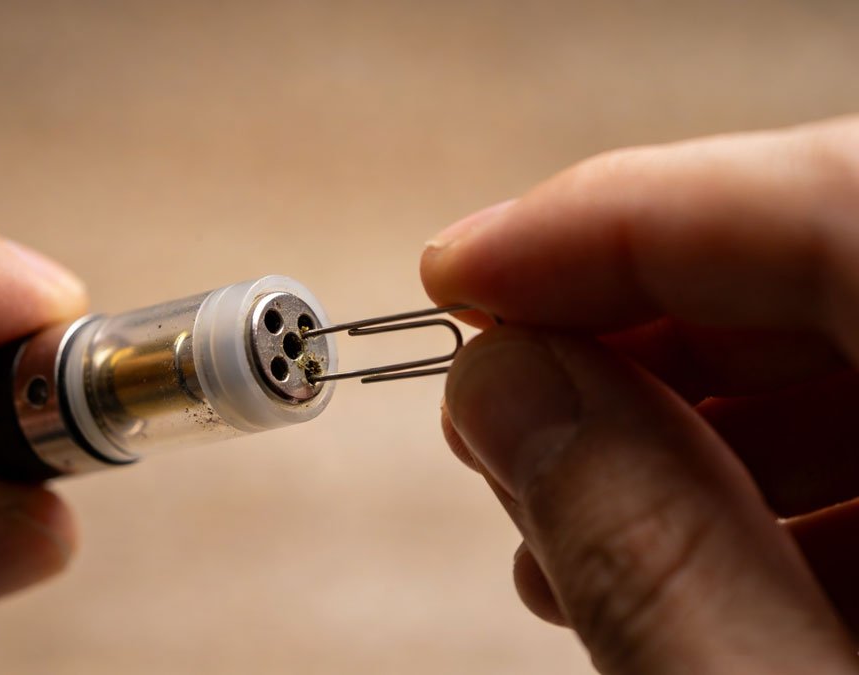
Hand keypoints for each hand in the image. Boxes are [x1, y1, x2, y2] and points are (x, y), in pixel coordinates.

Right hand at [422, 118, 858, 672]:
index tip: (457, 270)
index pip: (838, 201)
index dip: (619, 219)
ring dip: (676, 417)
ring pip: (850, 345)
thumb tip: (505, 386)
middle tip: (489, 393)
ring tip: (547, 504)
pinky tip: (660, 562)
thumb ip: (652, 555)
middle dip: (626, 322)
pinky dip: (760, 489)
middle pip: (829, 258)